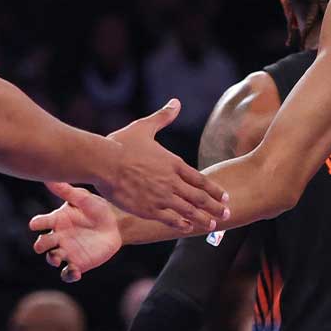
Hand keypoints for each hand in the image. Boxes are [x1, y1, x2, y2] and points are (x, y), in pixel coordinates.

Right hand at [31, 183, 122, 281]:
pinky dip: (69, 275)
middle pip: (43, 243)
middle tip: (43, 245)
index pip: (41, 222)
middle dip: (41, 245)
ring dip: (52, 259)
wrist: (115, 225)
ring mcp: (67, 251)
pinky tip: (75, 272)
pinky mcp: (78, 264)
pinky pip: (68, 273)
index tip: (35, 224)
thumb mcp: (83, 198)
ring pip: (53, 259)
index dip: (36, 223)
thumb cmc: (96, 208)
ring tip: (57, 258)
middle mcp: (58, 237)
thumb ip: (67, 192)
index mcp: (56, 220)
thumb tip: (49, 179)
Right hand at [95, 99, 226, 231]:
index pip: (200, 180)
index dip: (215, 190)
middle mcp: (171, 182)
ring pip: (188, 211)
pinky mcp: (147, 209)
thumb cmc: (121, 143)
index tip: (225, 197)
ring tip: (212, 225)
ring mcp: (161, 197)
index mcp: (173, 163)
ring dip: (202, 219)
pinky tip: (186, 228)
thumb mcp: (145, 127)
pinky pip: (169, 220)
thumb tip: (175, 103)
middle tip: (227, 213)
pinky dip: (180, 225)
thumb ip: (163, 117)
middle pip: (200, 198)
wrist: (103, 161)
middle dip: (216, 207)